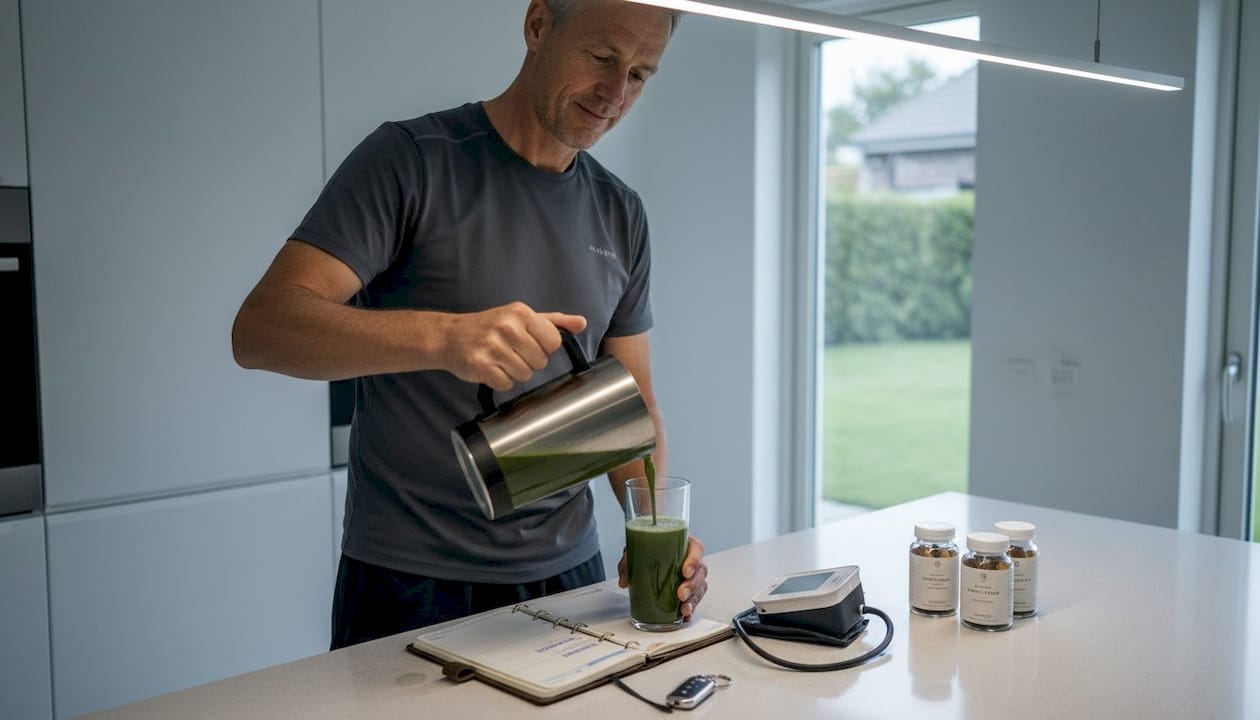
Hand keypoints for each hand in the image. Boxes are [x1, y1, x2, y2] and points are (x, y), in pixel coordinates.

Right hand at [439, 301, 585, 390]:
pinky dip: (499, 381)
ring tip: (499, 360)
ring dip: (513, 372)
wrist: (449, 336)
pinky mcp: (481, 366)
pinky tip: (490, 368)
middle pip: (540, 362)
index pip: (554, 342)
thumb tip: (582, 323)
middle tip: (511, 352)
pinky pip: (506, 384)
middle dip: (528, 361)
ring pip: (524, 375)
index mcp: (521, 313)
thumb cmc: (489, 326)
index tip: (529, 343)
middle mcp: (507, 327)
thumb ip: (553, 321)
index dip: (544, 348)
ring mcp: (493, 347)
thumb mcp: (521, 316)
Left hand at [617, 535, 708, 621]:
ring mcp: (691, 575)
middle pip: (701, 571)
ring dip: (693, 600)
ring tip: (683, 609)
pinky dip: (690, 608)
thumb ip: (628, 561)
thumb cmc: (648, 546)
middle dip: (693, 585)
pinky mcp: (688, 589)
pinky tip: (684, 616)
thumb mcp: (637, 548)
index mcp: (684, 543)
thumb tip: (625, 580)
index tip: (685, 571)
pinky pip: (694, 599)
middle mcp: (691, 559)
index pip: (697, 549)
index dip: (694, 561)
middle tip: (681, 594)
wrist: (646, 550)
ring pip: (700, 587)